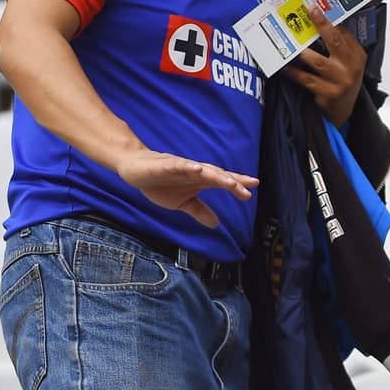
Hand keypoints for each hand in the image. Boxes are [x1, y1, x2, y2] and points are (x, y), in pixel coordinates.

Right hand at [116, 150, 257, 228]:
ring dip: (216, 175)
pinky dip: (188, 167)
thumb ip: (200, 211)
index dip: (238, 185)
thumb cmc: (160, 183)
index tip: (253, 189)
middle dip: (232, 181)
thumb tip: (216, 224)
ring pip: (202, 170)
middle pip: (217, 176)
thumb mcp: (182, 203)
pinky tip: (198, 169)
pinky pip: (179, 165)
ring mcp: (181, 167)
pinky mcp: (166, 165)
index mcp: (200, 181)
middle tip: (247, 187)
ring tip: (229, 181)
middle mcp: (195, 172)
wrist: (135, 169)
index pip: (222, 182)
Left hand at [282, 4, 366, 125]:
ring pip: (317, 61)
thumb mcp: (348, 63)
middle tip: (309, 12)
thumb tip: (320, 23)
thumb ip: (340, 46)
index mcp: (358, 55)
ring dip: (302, 52)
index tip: (315, 9)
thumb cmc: (343, 80)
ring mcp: (340, 81)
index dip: (329, 20)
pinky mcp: (327, 93)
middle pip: (334, 41)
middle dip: (321, 25)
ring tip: (290, 43)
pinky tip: (284, 66)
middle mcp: (351, 67)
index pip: (343, 34)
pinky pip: (306, 79)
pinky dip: (294, 72)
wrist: (345, 109)